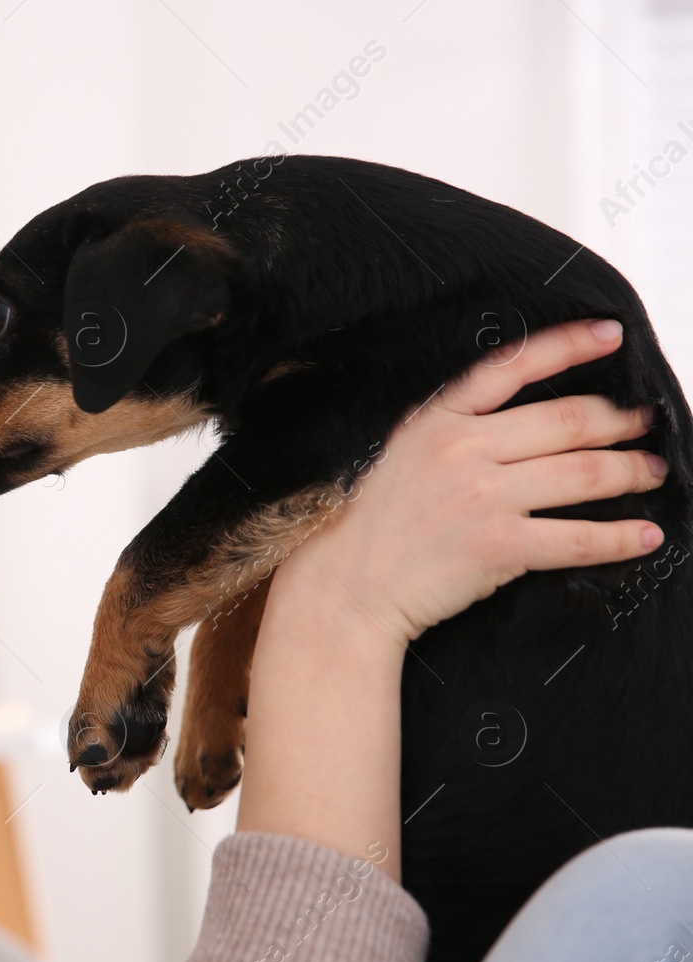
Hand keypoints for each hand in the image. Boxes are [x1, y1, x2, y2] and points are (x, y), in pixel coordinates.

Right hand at [277, 318, 665, 644]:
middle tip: (645, 422)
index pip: (510, 367)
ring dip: (631, 472)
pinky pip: (578, 538)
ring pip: (583, 474)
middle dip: (619, 420)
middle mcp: (462, 450)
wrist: (342, 589)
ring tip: (653, 472)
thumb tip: (511, 430)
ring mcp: (483, 498)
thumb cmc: (359, 529)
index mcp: (433, 421)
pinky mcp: (499, 547)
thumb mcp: (392, 458)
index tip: (611, 336)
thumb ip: (445, 436)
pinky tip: (647, 535)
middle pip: (566, 421)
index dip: (567, 346)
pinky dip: (621, 538)